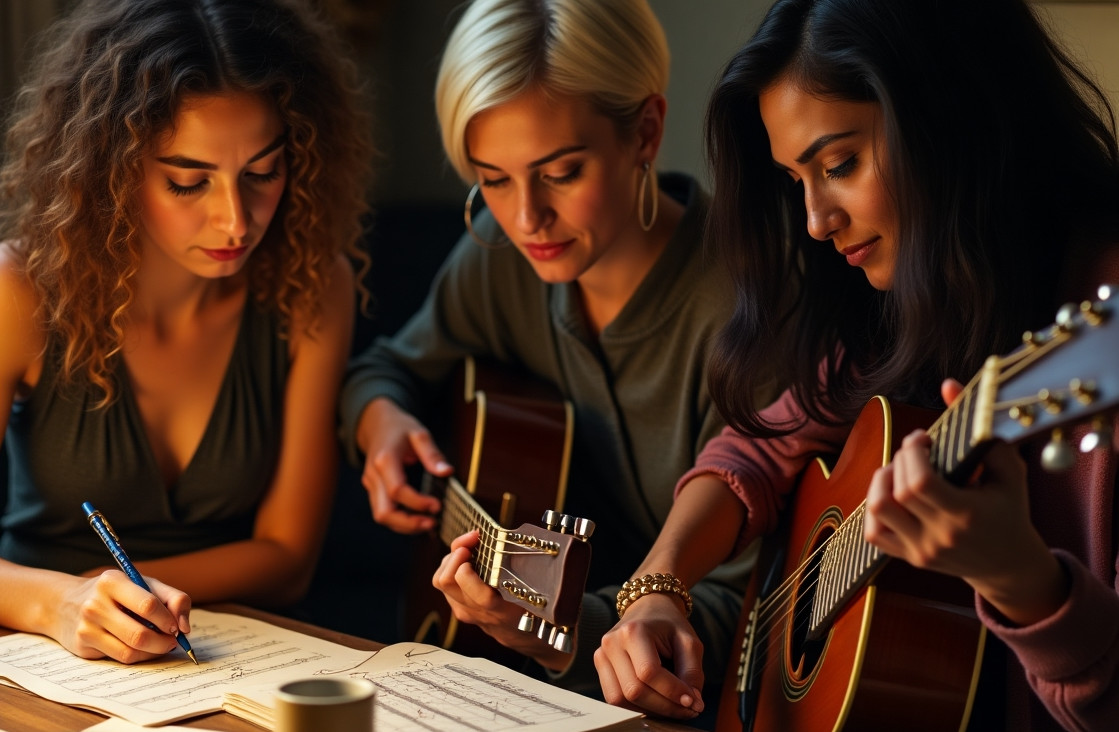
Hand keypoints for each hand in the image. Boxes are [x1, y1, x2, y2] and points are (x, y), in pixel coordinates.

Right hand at [52, 570, 191, 662]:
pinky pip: (120, 658)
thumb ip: (173, 598)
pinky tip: (144, 649)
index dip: (168, 619)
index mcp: (112, 582)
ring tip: (162, 644)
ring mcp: (86, 627)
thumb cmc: (115, 593)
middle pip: (140, 634)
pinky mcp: (83, 646)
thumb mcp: (144, 584)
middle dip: (164, 641)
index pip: (148, 605)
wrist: (65, 603)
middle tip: (173, 641)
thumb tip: (185, 627)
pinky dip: (140, 657)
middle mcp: (95, 604)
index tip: (177, 626)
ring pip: (131, 651)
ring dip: (154, 652)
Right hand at [356, 397, 452, 532]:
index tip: (437, 506)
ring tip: (428, 524)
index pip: (397, 490)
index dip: (417, 502)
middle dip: (408, 523)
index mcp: (384, 460)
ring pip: (381, 516)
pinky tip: (417, 520)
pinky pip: (383, 511)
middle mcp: (373, 475)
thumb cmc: (399, 428)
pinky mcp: (373, 490)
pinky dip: (399, 520)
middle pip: (384, 511)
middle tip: (432, 523)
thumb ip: (432, 454)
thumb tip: (447, 472)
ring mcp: (371, 484)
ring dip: (404, 525)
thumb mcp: (419, 433)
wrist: (376, 424)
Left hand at [433, 531, 571, 670]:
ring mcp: (467, 611)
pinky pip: (444, 584)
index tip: (474, 551)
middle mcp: (480, 612)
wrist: (528, 638)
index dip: (469, 573)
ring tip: (467, 546)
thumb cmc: (536, 610)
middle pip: (447, 582)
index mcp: (503, 610)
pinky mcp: (460, 608)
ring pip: (440, 581)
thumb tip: (514, 540)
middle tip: (471, 541)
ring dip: (450, 558)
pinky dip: (450, 566)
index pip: (479, 596)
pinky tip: (465, 558)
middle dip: (454, 554)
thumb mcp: (539, 592)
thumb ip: (529, 570)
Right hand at [594, 593, 703, 719]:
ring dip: (650, 710)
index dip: (672, 693)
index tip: (694, 703)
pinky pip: (614, 698)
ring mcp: (602, 655)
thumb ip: (692, 673)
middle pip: (634, 691)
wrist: (648, 608)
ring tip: (671, 705)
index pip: (649, 673)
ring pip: (621, 700)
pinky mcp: (600, 666)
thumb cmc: (670, 625)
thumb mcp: (689, 642)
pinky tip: (655, 700)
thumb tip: (692, 704)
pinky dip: (636, 706)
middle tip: (688, 709)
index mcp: (633, 631)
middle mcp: (612, 643)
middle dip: (664, 706)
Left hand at [864, 379, 1068, 624]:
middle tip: (915, 451)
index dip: (912, 453)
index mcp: (965, 515)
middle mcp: (939, 536)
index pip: (919, 483)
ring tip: (899, 470)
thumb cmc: (1009, 510)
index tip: (923, 440)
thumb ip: (981, 429)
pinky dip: (876, 508)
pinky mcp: (909, 558)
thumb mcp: (1008, 469)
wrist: (1008, 565)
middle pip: (896, 492)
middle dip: (900, 459)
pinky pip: (874, 533)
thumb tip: (947, 385)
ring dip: (880, 482)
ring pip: (877, 512)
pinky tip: (893, 494)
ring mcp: (921, 551)